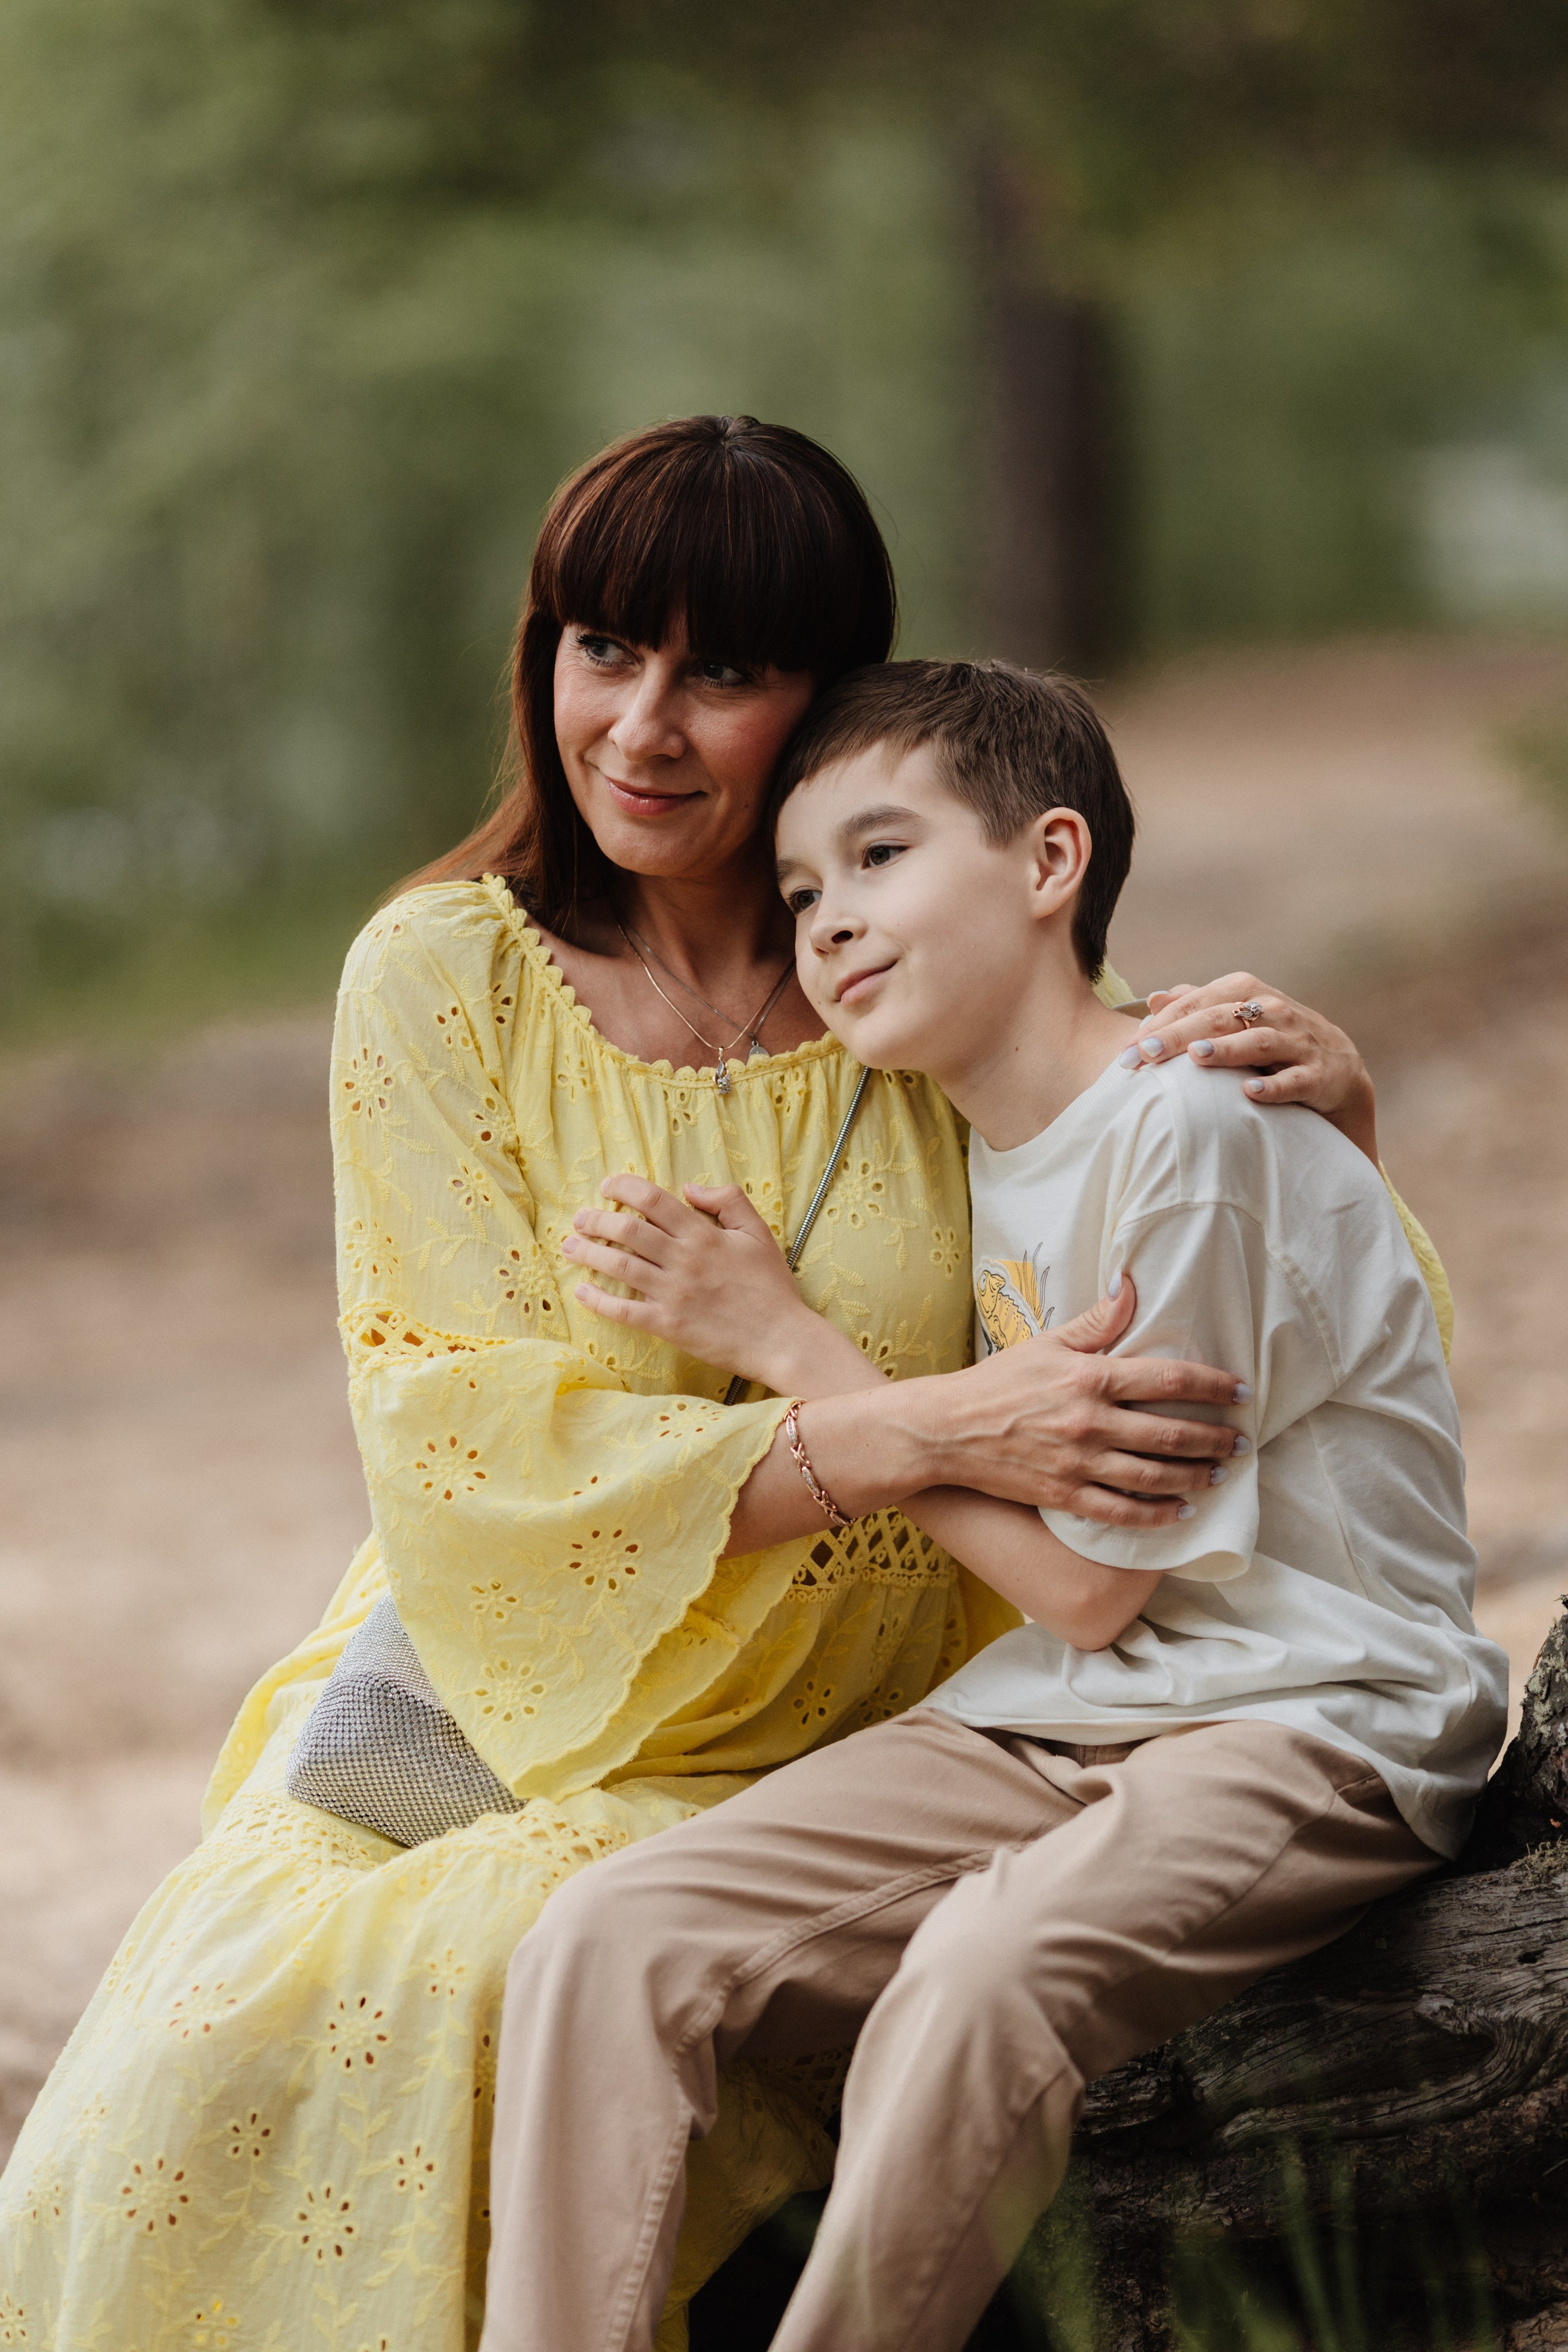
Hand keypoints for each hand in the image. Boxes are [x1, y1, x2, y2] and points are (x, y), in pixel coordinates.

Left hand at [562, 1172, 846, 1392]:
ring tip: (570, 1246)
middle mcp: (683, 1260)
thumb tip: (689, 1188)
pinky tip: (582, 1291)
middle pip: (626, 1230)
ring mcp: (673, 1294)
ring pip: (618, 1266)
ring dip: (588, 1253)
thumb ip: (728, 1200)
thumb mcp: (758, 1233)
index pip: (653, 1199)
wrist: (782, 1338)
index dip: (623, 1188)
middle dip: (595, 1220)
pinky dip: (598, 1300)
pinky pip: (623, 1311)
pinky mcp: (668, 1325)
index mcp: (703, 1234)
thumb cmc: (771, 1287)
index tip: (607, 1187)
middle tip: (580, 1219)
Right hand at [916, 1274, 1250, 1528]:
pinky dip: (1157, 1515)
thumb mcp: (1046, 1343)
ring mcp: (1079, 1464)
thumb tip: (1131, 1283)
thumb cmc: (997, 1382)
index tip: (1240, 1392)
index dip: (1211, 1386)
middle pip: (1171, 1434)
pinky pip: (1122, 1512)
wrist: (946, 1430)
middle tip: (1242, 1440)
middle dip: (1214, 1438)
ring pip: (1154, 1477)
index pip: (1167, 1380)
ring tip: (1219, 1474)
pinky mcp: (1065, 1496)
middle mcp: (1091, 1422)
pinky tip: (1181, 1512)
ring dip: (1195, 1476)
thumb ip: (1096, 1321)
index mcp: (1090, 1378)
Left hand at [1118, 973, 1377, 1163]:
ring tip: (1196, 1056)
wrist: (1338, 1070)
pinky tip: (1250, 1094)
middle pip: (1219, 1019)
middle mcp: (1274, 1011)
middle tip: (1142, 1055)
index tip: (1127, 1049)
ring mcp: (1298, 1042)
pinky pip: (1295, 1080)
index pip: (1196, 1002)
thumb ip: (1198, 1006)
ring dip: (1227, 1050)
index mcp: (1247, 992)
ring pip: (1258, 1042)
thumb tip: (1154, 999)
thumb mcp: (1237, 1018)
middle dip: (1177, 1037)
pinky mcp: (1318, 1075)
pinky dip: (1274, 1087)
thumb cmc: (1273, 1042)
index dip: (1160, 1024)